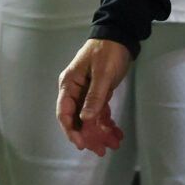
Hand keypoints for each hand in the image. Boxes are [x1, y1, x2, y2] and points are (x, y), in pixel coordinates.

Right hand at [57, 39, 131, 155]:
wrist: (121, 35)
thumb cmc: (109, 51)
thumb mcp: (102, 73)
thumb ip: (94, 96)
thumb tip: (84, 120)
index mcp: (70, 84)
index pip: (64, 112)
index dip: (71, 130)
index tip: (82, 144)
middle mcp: (75, 90)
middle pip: (76, 118)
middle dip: (88, 135)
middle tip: (100, 150)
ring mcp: (86, 92)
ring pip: (88, 118)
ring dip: (99, 132)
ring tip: (111, 145)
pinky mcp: (98, 92)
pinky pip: (99, 112)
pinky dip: (106, 123)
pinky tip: (116, 133)